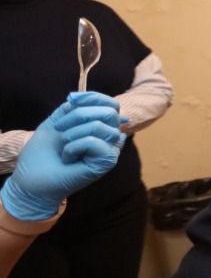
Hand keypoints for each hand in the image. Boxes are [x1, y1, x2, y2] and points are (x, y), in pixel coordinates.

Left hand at [1, 92, 126, 221]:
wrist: (33, 179)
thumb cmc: (43, 154)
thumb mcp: (56, 122)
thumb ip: (71, 108)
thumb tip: (81, 97)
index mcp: (100, 127)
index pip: (111, 105)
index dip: (94, 98)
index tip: (71, 100)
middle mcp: (109, 138)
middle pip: (109, 112)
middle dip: (79, 115)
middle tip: (60, 128)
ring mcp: (110, 150)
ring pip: (100, 126)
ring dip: (73, 134)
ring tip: (63, 147)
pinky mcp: (107, 162)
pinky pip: (94, 141)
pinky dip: (74, 146)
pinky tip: (68, 158)